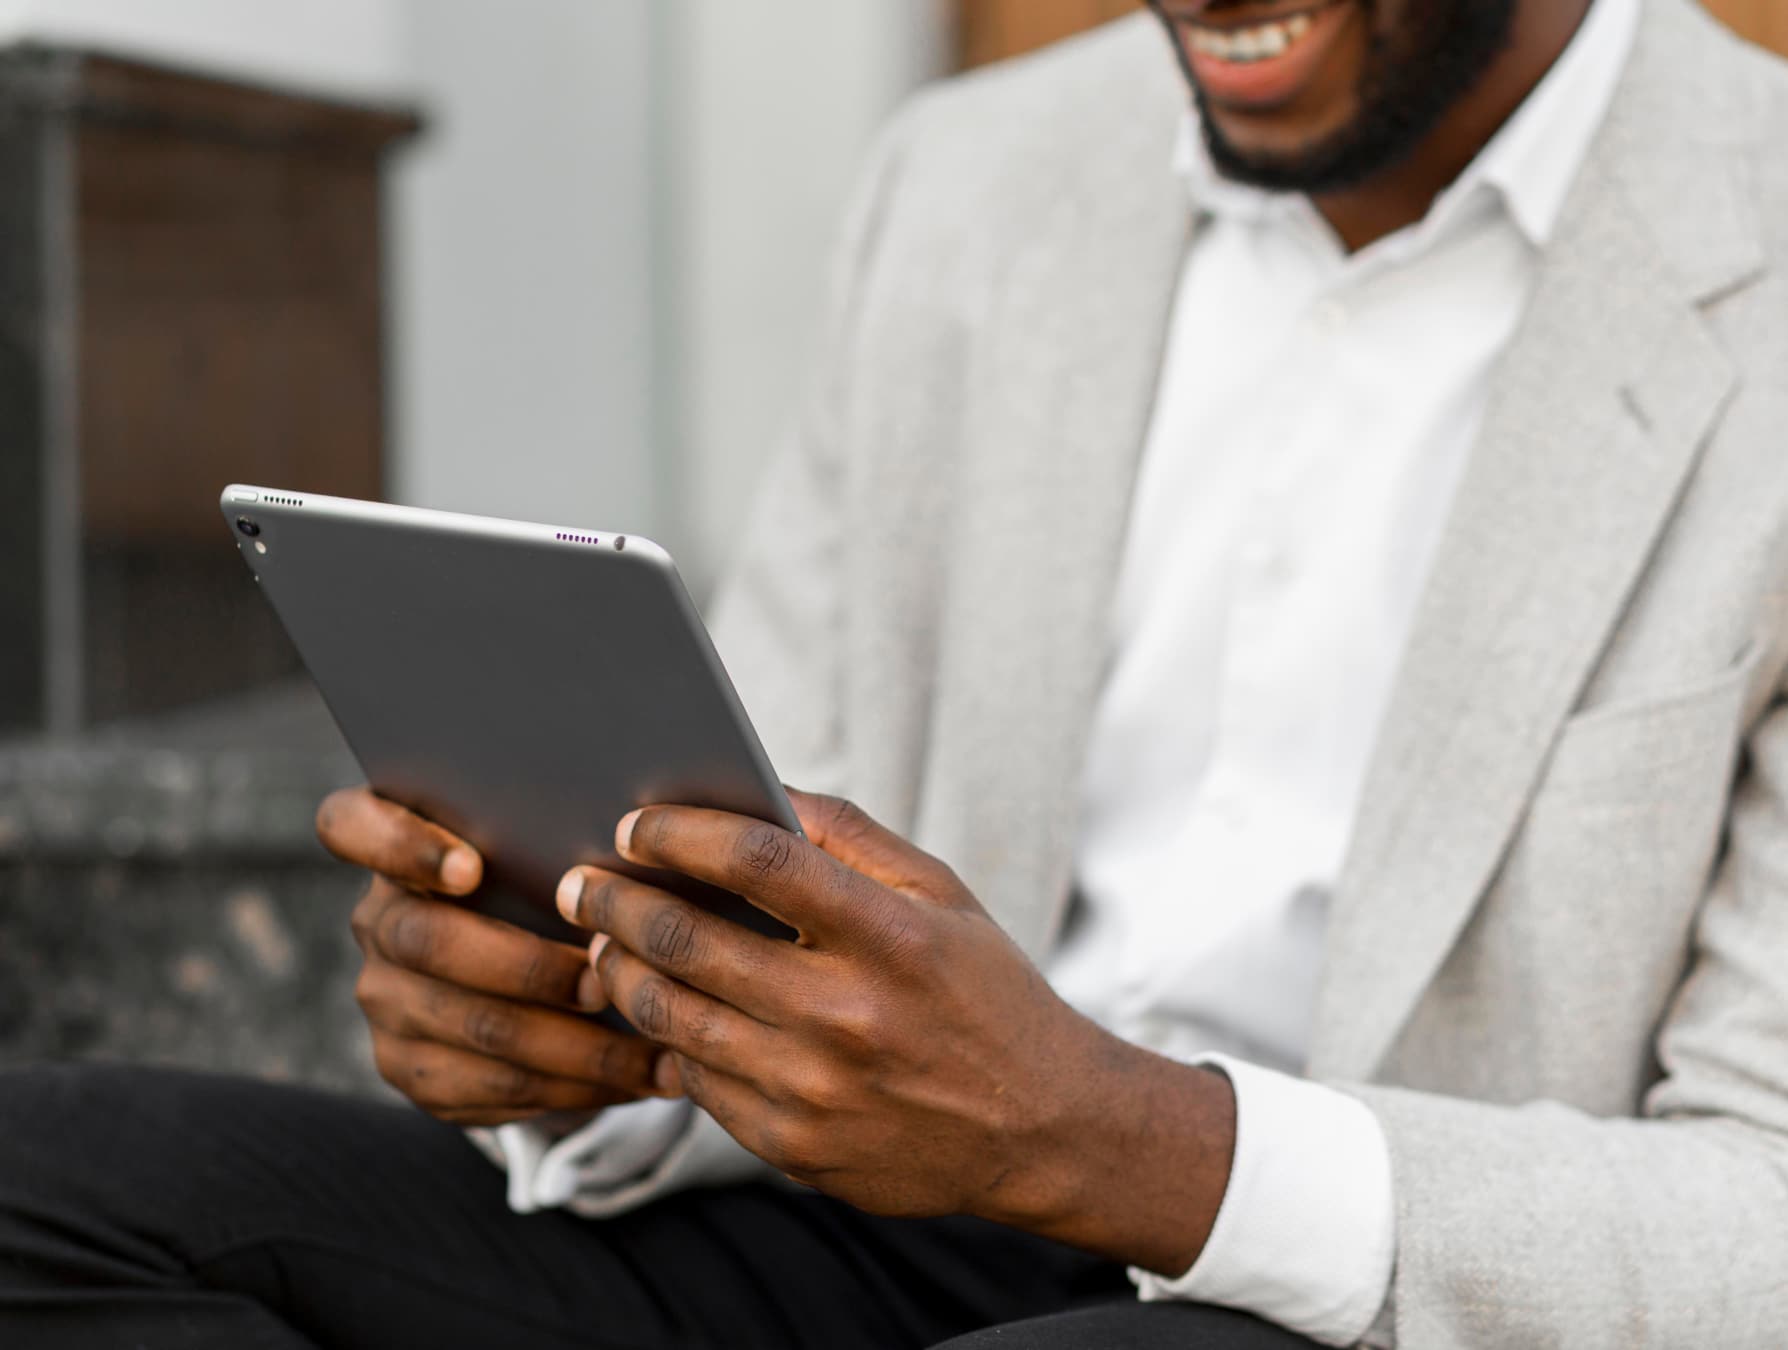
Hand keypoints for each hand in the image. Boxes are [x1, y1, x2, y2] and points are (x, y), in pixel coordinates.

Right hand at [316, 786, 669, 1126]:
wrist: (520, 965)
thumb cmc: (548, 880)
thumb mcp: (541, 846)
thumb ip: (558, 835)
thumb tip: (641, 847)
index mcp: (390, 842)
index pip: (350, 825)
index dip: (403, 845)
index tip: (472, 867)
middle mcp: (375, 921)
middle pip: (428, 943)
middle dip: (530, 969)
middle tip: (608, 984)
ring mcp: (384, 999)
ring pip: (476, 1029)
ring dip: (578, 1051)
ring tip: (655, 1056)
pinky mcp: (407, 1066)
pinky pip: (489, 1090)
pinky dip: (573, 1091)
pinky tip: (634, 1084)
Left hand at [556, 790, 1234, 1272]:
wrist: (1042, 1127)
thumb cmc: (985, 992)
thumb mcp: (942, 894)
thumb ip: (848, 836)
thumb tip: (753, 790)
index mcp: (892, 936)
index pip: (758, 860)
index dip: (680, 832)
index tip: (634, 824)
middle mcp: (848, 1016)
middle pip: (689, 942)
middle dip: (615, 902)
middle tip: (580, 883)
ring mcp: (816, 1090)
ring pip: (672, 1019)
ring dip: (621, 972)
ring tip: (604, 944)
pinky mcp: (794, 1147)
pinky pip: (697, 1085)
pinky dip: (668, 1043)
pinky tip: (660, 1013)